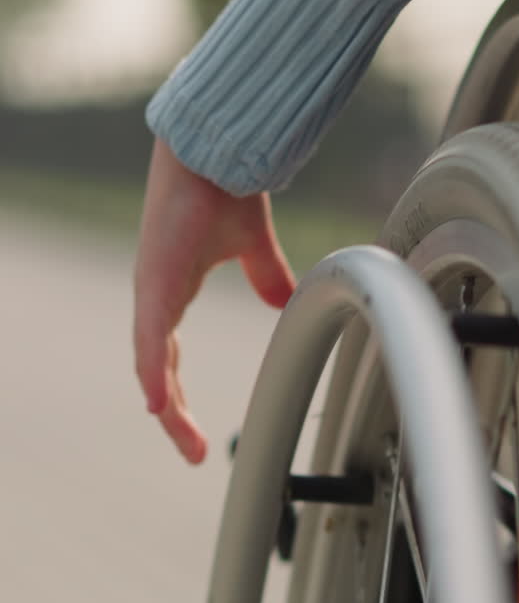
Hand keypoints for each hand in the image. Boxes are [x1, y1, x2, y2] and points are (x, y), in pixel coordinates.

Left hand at [133, 137, 295, 462]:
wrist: (213, 150)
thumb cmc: (223, 187)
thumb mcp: (251, 245)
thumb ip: (265, 274)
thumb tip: (283, 302)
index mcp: (172, 289)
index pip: (165, 353)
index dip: (176, 392)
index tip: (191, 429)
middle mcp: (156, 295)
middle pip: (157, 368)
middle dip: (175, 413)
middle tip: (193, 451)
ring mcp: (152, 290)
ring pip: (151, 362)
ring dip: (167, 405)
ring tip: (184, 441)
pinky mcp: (156, 282)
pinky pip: (151, 339)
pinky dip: (154, 373)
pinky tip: (158, 404)